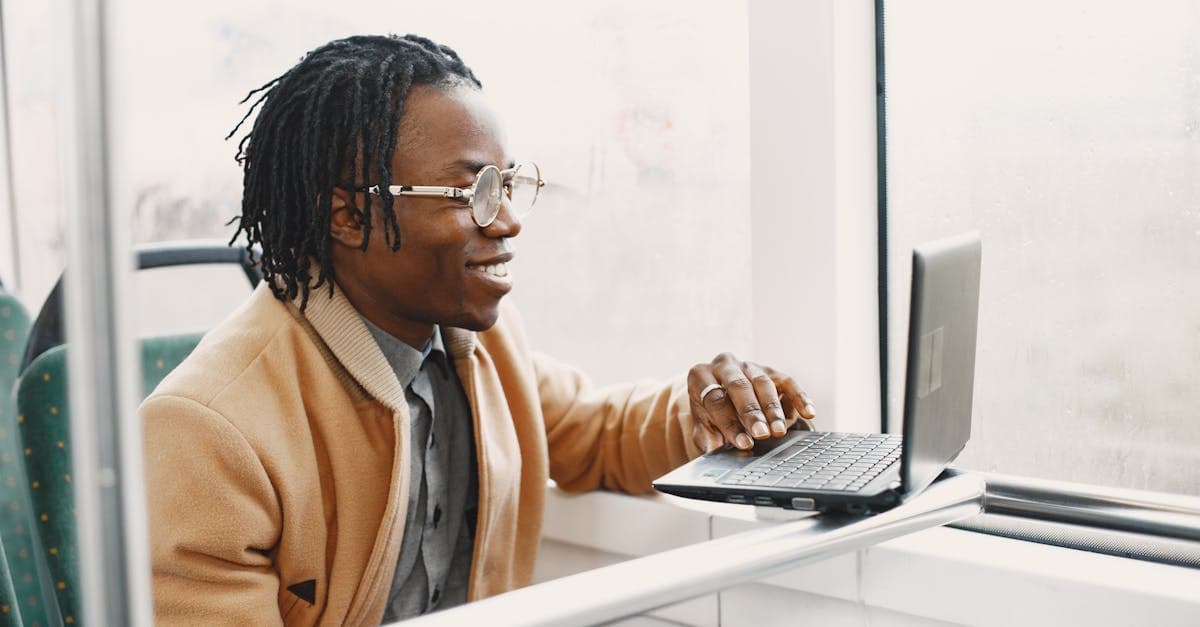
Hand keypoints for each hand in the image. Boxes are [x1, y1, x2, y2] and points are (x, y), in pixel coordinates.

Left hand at [688, 353, 814, 453]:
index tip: (742, 443)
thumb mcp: (702, 425)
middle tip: (762, 434)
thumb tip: (714, 453)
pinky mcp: (770, 370)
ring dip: (772, 409)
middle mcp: (724, 365)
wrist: (721, 394)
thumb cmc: (711, 413)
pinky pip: (787, 381)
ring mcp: (749, 365)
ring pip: (763, 383)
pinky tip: (809, 412)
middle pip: (739, 386)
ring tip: (778, 431)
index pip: (715, 399)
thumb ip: (707, 438)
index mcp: (700, 376)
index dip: (729, 422)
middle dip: (752, 412)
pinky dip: (799, 396)